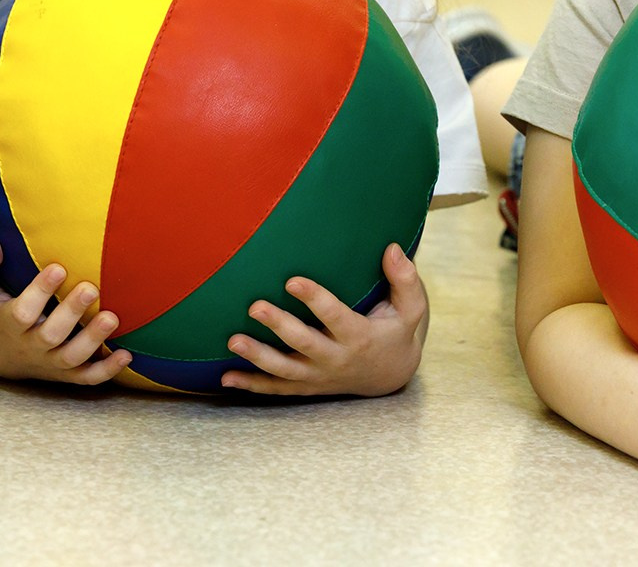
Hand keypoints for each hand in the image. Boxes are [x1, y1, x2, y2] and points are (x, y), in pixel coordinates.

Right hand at [0, 239, 131, 385]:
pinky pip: (88, 378)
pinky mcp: (66, 374)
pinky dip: (108, 370)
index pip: (22, 312)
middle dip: (72, 313)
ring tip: (112, 317)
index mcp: (8, 325)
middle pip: (50, 336)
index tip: (58, 267)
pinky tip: (127, 354)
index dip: (40, 292)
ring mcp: (50, 363)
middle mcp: (30, 347)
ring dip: (93, 340)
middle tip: (92, 288)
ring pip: (72, 358)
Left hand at [222, 243, 427, 397]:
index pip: (334, 316)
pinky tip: (226, 377)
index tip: (292, 280)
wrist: (392, 375)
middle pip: (304, 344)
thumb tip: (393, 248)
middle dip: (279, 326)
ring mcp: (319, 375)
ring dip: (257, 357)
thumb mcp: (411, 309)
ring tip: (233, 340)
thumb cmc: (396, 332)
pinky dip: (251, 385)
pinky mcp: (307, 385)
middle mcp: (336, 359)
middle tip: (254, 306)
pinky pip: (277, 389)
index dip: (314, 299)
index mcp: (359, 336)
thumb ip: (405, 279)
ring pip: (284, 370)